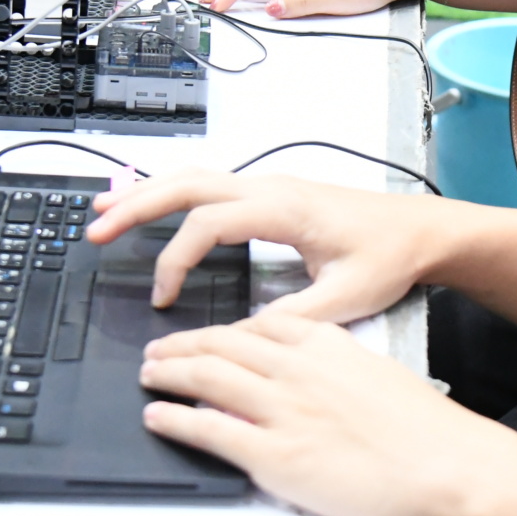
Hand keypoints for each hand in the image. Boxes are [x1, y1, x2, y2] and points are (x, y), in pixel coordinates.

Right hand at [89, 170, 443, 317]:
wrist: (421, 231)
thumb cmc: (389, 258)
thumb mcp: (346, 298)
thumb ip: (293, 319)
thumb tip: (240, 337)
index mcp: (285, 208)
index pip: (209, 222)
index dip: (177, 258)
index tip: (161, 298)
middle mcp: (271, 187)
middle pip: (188, 184)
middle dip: (137, 205)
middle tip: (95, 230)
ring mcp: (269, 186)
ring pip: (194, 178)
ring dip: (148, 193)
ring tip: (103, 211)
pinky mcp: (271, 196)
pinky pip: (210, 186)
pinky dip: (173, 193)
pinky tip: (150, 205)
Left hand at [141, 316, 513, 515]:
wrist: (447, 466)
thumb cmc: (422, 429)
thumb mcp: (373, 373)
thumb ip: (332, 365)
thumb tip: (301, 372)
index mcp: (324, 343)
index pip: (257, 324)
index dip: (221, 329)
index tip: (205, 335)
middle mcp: (296, 369)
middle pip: (220, 345)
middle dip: (182, 346)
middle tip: (157, 351)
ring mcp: (282, 411)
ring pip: (205, 379)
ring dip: (168, 373)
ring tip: (148, 374)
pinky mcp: (273, 456)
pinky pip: (208, 430)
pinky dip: (174, 419)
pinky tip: (156, 416)